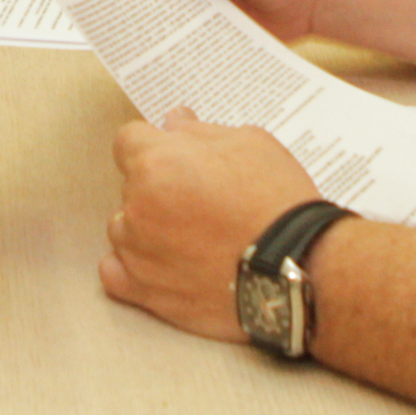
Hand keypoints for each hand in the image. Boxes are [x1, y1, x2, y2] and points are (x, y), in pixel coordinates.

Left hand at [99, 112, 324, 342]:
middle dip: (157, 187)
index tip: (174, 157)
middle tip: (200, 199)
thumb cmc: (278, 201)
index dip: (154, 145)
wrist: (299, 266)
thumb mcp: (250, 144)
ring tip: (192, 238)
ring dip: (147, 228)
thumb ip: (200, 131)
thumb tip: (175, 122)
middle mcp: (138, 205)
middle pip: (131, 186)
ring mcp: (137, 251)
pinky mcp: (145, 292)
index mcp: (158, 162)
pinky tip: (163, 263)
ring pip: (124, 228)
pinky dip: (133, 268)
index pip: (128, 140)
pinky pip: (115, 273)